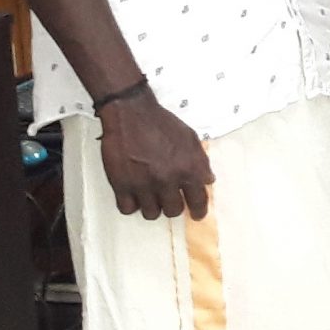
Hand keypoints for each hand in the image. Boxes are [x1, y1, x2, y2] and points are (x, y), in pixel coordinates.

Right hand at [98, 93, 214, 220]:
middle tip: (169, 198)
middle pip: (173, 210)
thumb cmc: (163, 124)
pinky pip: (127, 209)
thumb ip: (200, 161)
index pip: (198, 199)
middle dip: (173, 206)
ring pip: (151, 214)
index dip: (199, 210)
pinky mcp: (121, 185)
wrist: (131, 114)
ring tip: (151, 195)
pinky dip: (132, 204)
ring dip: (153, 206)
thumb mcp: (190, 138)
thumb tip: (208, 180)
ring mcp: (142, 184)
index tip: (197, 215)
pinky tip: (134, 194)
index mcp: (187, 168)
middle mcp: (167, 180)